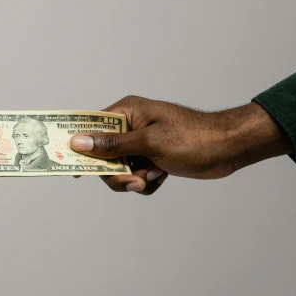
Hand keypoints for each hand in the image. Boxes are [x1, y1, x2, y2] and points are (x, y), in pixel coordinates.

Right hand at [70, 96, 293, 194]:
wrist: (228, 149)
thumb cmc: (192, 138)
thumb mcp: (149, 142)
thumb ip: (112, 144)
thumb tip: (78, 142)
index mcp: (127, 112)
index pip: (91, 127)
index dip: (78, 145)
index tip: (67, 165)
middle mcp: (131, 126)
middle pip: (103, 155)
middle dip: (117, 173)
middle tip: (134, 181)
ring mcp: (141, 144)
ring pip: (119, 170)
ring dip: (134, 179)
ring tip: (153, 176)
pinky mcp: (152, 158)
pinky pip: (136, 176)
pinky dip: (146, 182)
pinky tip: (163, 176)